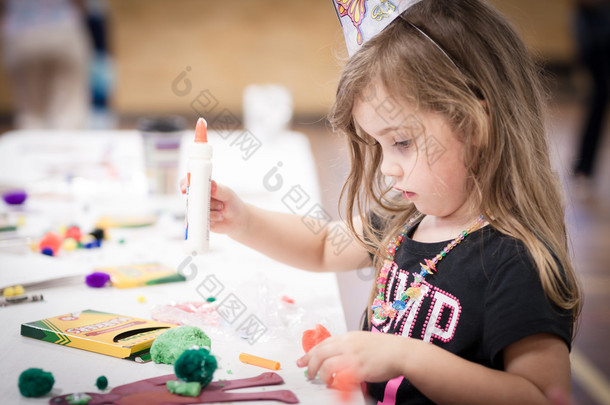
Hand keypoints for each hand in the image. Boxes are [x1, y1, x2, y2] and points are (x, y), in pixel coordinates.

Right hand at [180, 178, 248, 237]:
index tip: (186, 189)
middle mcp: (198, 197)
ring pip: (197, 210)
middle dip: (205, 202)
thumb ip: (219, 189)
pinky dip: (211, 219)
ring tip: (221, 210)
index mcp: (203, 187)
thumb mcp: (227, 194)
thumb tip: (211, 184)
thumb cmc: (232, 203)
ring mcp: (197, 209)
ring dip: (211, 211)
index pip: (189, 182)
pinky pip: (200, 220)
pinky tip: (219, 217)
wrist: (236, 220)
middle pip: (191, 198)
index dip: (185, 184)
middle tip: (220, 205)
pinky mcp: (199, 220)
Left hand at [296, 331, 414, 385]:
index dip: (309, 353)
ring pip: (327, 365)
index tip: (301, 361)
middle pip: (320, 353)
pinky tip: (336, 385)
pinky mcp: (360, 369)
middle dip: (310, 364)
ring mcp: (353, 356)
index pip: (323, 344)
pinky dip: (335, 383)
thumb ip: (348, 347)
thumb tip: (336, 357)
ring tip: (323, 381)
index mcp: (348, 337)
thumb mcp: (363, 341)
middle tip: (307, 374)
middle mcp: (348, 344)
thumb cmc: (385, 348)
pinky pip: (341, 377)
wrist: (401, 352)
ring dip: (321, 375)